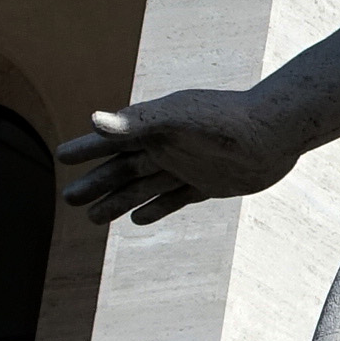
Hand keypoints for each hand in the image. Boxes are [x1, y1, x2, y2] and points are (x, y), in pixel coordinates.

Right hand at [59, 90, 303, 224]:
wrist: (278, 132)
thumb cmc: (227, 121)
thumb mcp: (178, 120)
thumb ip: (137, 122)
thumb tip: (93, 120)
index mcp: (156, 128)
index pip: (113, 139)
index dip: (88, 148)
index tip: (61, 156)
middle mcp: (170, 146)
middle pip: (124, 168)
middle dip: (96, 182)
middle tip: (66, 199)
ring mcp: (188, 165)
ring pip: (144, 187)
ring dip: (119, 201)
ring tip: (91, 219)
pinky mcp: (209, 184)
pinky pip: (175, 198)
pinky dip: (156, 208)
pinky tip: (138, 220)